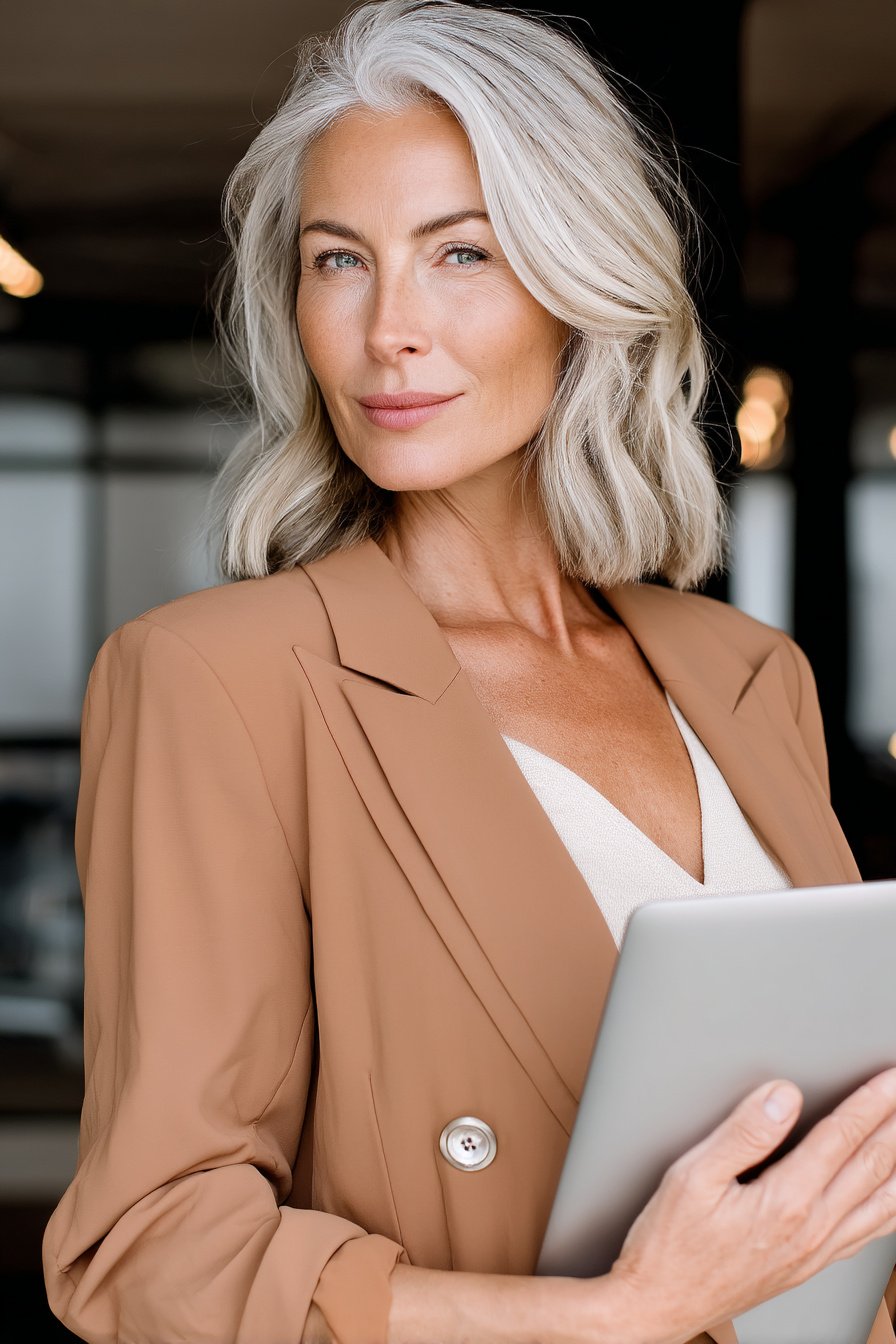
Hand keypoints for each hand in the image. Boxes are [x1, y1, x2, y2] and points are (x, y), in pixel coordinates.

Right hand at [605, 1066, 895, 1343]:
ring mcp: (815, 1252)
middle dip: (894, 1123)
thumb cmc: (670, 1244)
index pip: (841, 1138)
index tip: (889, 1076)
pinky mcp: (809, 1266)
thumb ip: (743, 1133)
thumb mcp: (692, 1176)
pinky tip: (892, 1198)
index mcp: (785, 1201)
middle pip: (870, 1166)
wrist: (660, 1304)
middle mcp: (811, 1229)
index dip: (870, 1101)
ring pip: (880, 1203)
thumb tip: (783, 1097)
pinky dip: (890, 1209)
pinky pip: (867, 1235)